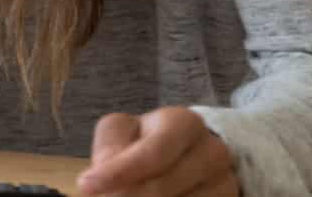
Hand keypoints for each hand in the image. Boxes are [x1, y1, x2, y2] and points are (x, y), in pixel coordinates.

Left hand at [79, 108, 238, 196]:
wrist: (194, 152)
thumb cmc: (148, 139)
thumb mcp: (124, 132)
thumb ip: (111, 149)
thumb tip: (99, 180)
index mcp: (184, 124)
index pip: (151, 153)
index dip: (117, 173)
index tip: (86, 186)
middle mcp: (212, 152)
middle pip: (163, 186)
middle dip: (126, 195)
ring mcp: (225, 182)